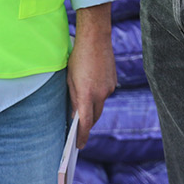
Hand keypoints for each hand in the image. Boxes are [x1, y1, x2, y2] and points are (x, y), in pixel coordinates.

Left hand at [67, 5, 115, 148]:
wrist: (96, 37)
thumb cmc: (77, 57)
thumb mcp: (70, 79)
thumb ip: (74, 97)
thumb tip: (75, 113)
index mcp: (87, 94)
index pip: (85, 122)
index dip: (82, 136)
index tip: (78, 146)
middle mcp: (101, 94)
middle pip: (94, 117)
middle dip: (87, 125)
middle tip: (78, 131)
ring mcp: (109, 88)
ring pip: (100, 105)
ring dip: (92, 110)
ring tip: (83, 112)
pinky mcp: (113, 81)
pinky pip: (104, 94)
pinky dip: (97, 97)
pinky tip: (91, 91)